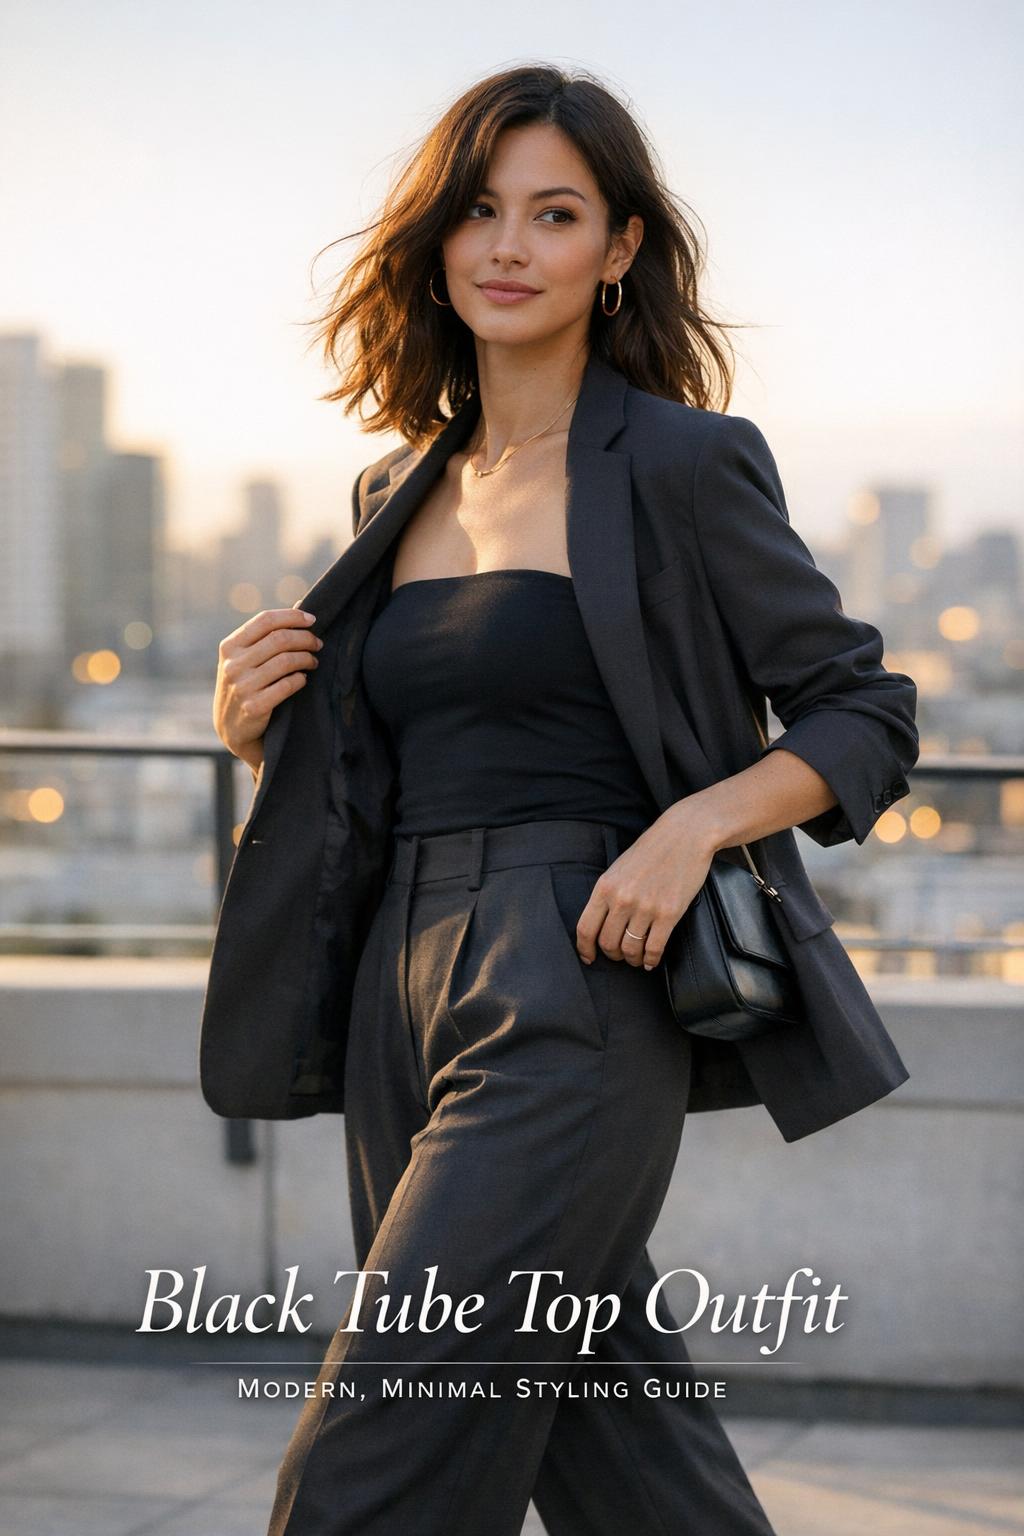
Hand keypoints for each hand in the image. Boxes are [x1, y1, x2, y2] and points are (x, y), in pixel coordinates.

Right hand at [213, 608, 321, 772]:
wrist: (231, 728)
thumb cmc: (244, 685)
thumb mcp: (244, 659)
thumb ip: (265, 636)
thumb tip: (299, 608)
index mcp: (230, 646)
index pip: (265, 620)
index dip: (292, 617)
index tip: (312, 620)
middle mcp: (233, 664)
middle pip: (279, 639)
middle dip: (305, 638)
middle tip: (318, 643)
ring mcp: (242, 686)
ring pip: (286, 661)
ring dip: (307, 658)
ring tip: (314, 661)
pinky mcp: (253, 707)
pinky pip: (287, 685)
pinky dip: (301, 679)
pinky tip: (304, 679)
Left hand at [575, 807, 715, 970]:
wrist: (685, 835)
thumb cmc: (652, 850)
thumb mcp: (618, 868)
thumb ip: (608, 894)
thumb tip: (600, 923)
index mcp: (605, 887)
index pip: (585, 928)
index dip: (585, 948)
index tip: (589, 957)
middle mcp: (622, 899)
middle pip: (608, 943)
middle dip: (612, 955)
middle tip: (619, 955)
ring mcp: (645, 907)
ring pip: (630, 950)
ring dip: (632, 959)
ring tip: (636, 958)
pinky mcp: (668, 913)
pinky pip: (654, 948)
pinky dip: (651, 960)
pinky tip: (651, 960)